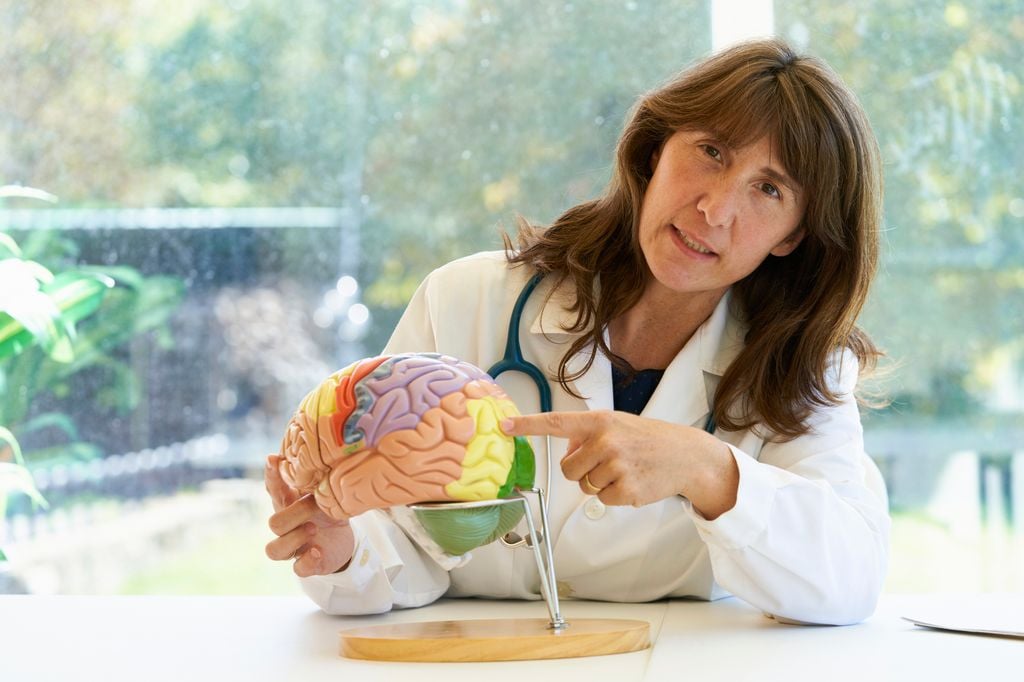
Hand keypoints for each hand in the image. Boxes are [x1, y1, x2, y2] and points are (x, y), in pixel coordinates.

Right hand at [264, 454, 355, 576]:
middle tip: (314, 507)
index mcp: (290, 504)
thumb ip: (318, 479)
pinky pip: (298, 569)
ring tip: (313, 529)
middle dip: (293, 514)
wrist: (344, 540)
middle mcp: (287, 527)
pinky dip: (307, 561)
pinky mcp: (308, 564)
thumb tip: (319, 451)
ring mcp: (294, 547)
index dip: (271, 476)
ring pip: (274, 550)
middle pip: (273, 523)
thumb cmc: (328, 510)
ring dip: (293, 539)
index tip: (273, 459)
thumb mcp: (325, 492)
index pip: (274, 489)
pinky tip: (318, 552)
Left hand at [501, 410, 738, 518]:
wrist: (686, 456)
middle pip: (569, 469)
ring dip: (600, 483)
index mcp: (600, 421)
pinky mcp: (625, 490)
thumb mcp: (618, 425)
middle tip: (607, 463)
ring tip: (625, 470)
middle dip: (582, 471)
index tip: (505, 426)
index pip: (556, 423)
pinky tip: (633, 482)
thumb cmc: (648, 439)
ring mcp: (615, 466)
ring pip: (585, 486)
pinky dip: (615, 495)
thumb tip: (567, 453)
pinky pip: (602, 499)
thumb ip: (589, 435)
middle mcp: (605, 441)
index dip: (528, 425)